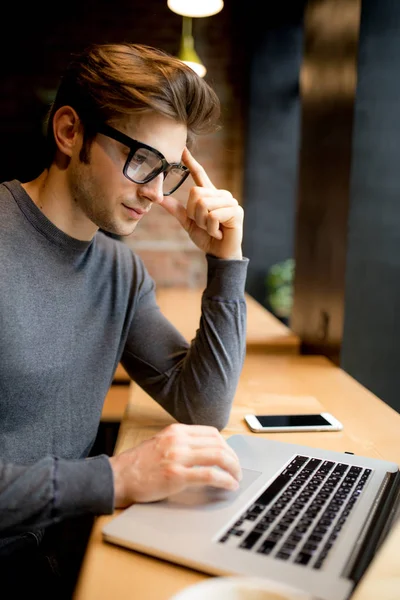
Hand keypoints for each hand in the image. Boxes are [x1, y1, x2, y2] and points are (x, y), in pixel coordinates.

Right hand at [109, 423, 241, 506]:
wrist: (117, 477)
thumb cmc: (137, 464)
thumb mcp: (160, 443)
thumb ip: (180, 444)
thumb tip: (204, 452)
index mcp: (176, 431)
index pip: (212, 433)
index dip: (226, 446)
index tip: (230, 457)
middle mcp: (179, 440)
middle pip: (219, 443)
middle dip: (233, 458)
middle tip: (237, 470)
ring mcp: (178, 456)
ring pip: (218, 456)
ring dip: (233, 469)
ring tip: (236, 479)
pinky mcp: (177, 475)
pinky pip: (210, 475)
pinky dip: (225, 480)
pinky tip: (229, 486)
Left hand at [161, 148, 243, 259]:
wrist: (219, 254)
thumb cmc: (207, 238)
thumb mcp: (188, 223)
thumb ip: (176, 209)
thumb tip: (159, 198)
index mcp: (210, 195)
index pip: (199, 174)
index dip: (191, 162)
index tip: (182, 149)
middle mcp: (221, 194)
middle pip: (196, 193)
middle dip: (194, 214)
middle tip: (204, 225)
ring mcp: (230, 202)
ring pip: (203, 204)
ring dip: (203, 222)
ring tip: (213, 229)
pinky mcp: (236, 211)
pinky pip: (213, 215)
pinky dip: (211, 228)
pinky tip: (219, 233)